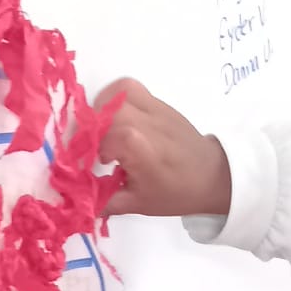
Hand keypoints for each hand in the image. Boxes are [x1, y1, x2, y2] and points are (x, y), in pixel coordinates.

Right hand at [94, 78, 231, 217]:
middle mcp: (141, 120)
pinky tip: (115, 118)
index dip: (84, 156)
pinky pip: (128, 88)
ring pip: (113, 95)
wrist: (212, 175)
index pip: (95, 142)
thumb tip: (78, 200)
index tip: (86, 169)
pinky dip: (115, 97)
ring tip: (103, 132)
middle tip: (95, 152)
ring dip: (101, 112)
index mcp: (136, 145)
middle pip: (100, 115)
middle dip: (91, 133)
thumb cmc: (175, 192)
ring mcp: (151, 107)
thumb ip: (103, 200)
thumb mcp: (136, 203)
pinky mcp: (157, 101)